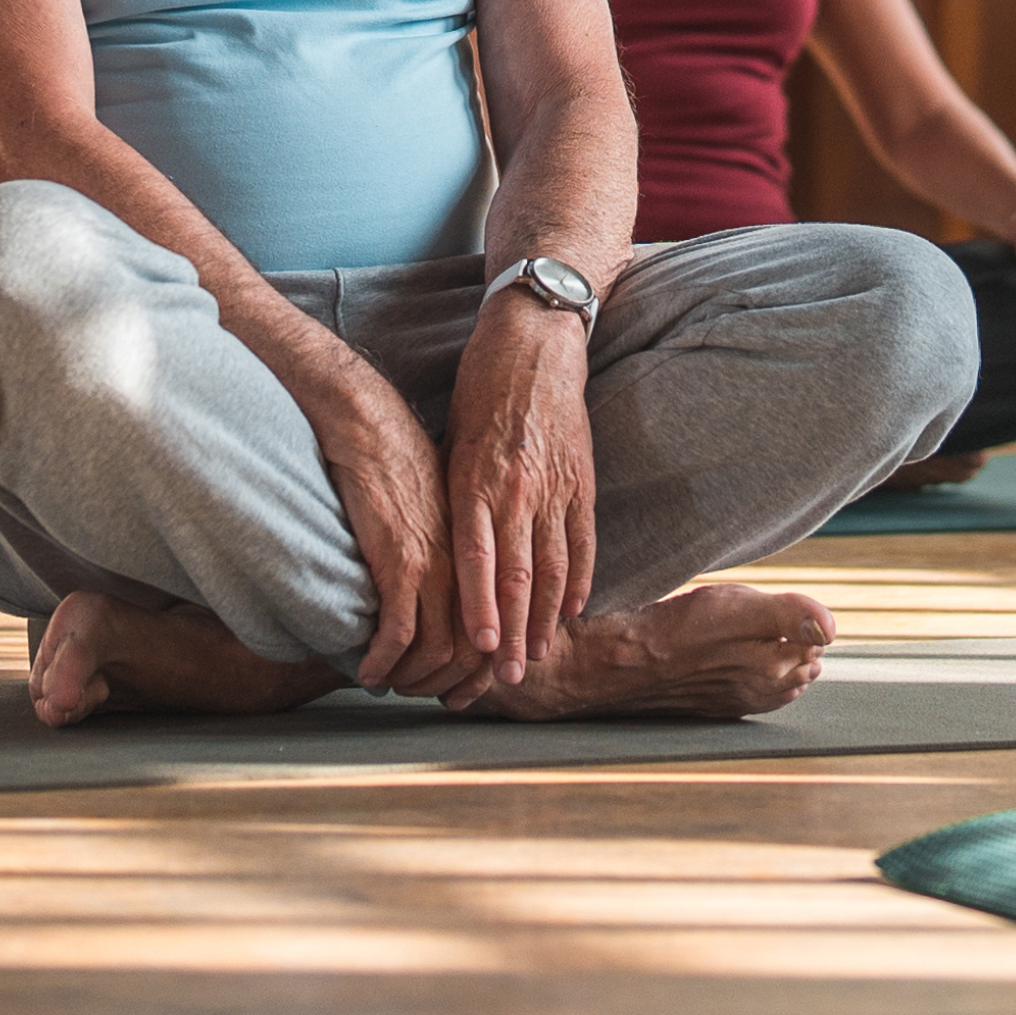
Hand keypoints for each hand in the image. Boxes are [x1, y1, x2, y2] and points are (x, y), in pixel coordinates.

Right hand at [253, 306, 458, 692]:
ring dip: (414, 680)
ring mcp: (437, 564)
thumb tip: (448, 592)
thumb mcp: (446, 511)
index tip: (466, 691)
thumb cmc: (404, 464)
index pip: (501, 628)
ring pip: (439, 651)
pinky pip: (398, 632)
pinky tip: (367, 670)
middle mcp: (471, 563)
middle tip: (431, 701)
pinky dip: (382, 660)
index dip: (485, 669)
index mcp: (488, 551)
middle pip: (476, 651)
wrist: (372, 425)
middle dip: (455, 686)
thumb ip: (454, 551)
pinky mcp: (400, 561)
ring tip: (392, 686)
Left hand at [435, 299, 599, 690]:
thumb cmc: (478, 386)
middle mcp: (517, 487)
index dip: (481, 605)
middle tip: (505, 677)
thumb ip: (449, 493)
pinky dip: (578, 579)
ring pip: (552, 566)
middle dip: (513, 631)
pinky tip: (572, 611)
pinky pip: (582, 540)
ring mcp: (555, 485)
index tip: (477, 647)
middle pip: (519, 575)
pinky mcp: (581, 478)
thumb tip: (433, 547)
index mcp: (476, 477)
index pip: (479, 556)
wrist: (534, 337)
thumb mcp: (449, 436)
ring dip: (546, 619)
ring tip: (537, 656)